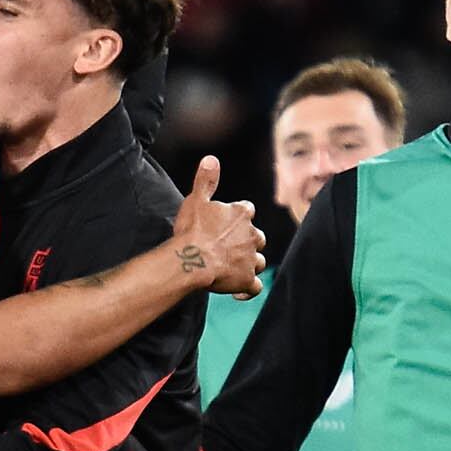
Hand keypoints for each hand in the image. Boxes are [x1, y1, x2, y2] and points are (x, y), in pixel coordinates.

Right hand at [169, 157, 264, 297]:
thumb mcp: (196, 199)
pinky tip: (238, 291)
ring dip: (249, 264)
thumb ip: (206, 180)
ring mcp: (251, 259)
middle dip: (248, 242)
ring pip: (259, 261)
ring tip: (233, 267)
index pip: (247, 210)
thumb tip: (211, 159)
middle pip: (258, 237)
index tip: (226, 223)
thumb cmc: (192, 229)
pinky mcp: (246, 280)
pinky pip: (255, 287)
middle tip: (229, 247)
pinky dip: (248, 289)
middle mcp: (252, 236)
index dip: (238, 216)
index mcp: (242, 214)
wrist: (192, 259)